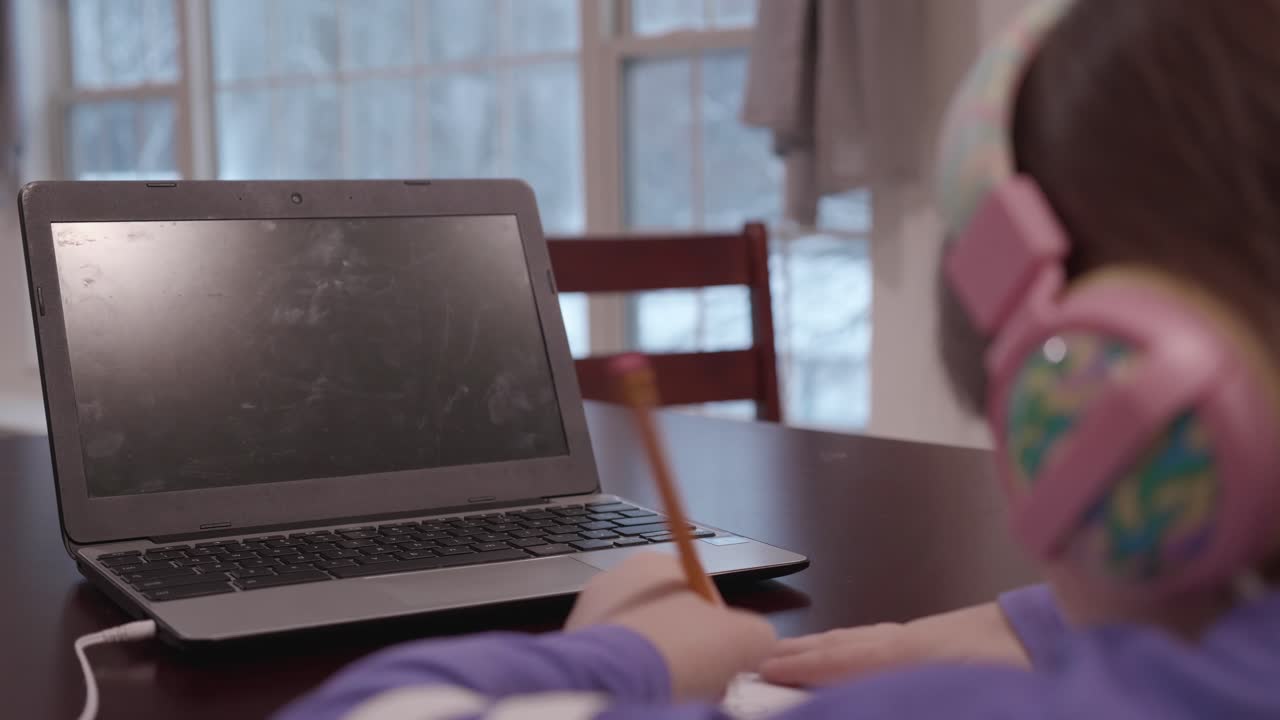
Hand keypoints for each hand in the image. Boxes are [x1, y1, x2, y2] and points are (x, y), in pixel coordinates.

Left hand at [566, 553, 776, 700]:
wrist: (617, 684)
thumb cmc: (681, 650)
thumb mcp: (748, 637)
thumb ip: (759, 633)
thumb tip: (757, 643)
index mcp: (655, 562)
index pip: (700, 594)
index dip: (720, 630)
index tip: (724, 657)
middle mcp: (617, 580)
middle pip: (670, 620)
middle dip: (690, 652)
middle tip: (703, 680)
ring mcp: (589, 613)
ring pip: (643, 645)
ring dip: (662, 668)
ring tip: (674, 690)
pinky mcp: (573, 649)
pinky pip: (616, 665)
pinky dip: (633, 681)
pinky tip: (646, 695)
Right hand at [759, 602, 1029, 687]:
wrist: (1069, 633)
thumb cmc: (1022, 667)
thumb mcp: (970, 690)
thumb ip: (914, 694)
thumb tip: (873, 695)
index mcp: (912, 655)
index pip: (842, 663)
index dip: (801, 670)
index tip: (762, 672)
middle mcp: (910, 638)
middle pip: (843, 645)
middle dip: (799, 654)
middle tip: (759, 663)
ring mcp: (926, 632)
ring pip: (860, 637)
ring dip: (822, 645)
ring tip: (791, 654)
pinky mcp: (943, 632)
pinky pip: (881, 635)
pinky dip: (852, 640)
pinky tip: (853, 646)